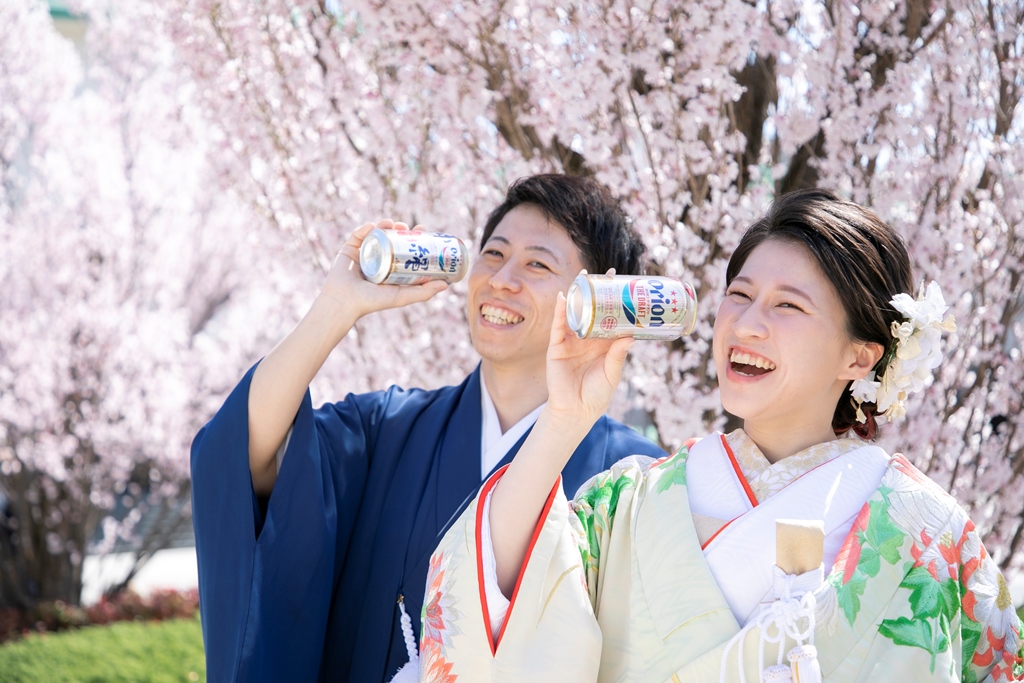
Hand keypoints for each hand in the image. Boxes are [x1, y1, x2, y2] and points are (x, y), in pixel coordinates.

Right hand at [316, 219, 448, 323]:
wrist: (344, 302)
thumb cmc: (372, 302)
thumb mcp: (401, 297)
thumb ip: (423, 292)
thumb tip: (447, 285)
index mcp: (389, 267)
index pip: (404, 248)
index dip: (414, 238)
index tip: (423, 230)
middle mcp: (377, 258)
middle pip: (391, 238)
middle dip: (400, 229)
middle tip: (408, 226)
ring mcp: (362, 252)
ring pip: (375, 233)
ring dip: (384, 224)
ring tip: (392, 224)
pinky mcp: (348, 249)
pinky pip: (357, 235)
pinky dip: (364, 228)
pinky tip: (372, 226)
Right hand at [543, 283, 633, 429]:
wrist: (575, 411)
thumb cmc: (597, 394)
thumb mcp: (612, 373)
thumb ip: (618, 355)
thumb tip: (630, 336)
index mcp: (604, 343)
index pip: (611, 316)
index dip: (617, 300)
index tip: (626, 284)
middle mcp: (588, 338)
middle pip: (593, 309)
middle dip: (599, 291)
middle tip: (609, 273)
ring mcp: (571, 341)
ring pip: (575, 312)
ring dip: (578, 294)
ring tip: (584, 276)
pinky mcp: (557, 347)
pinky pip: (558, 325)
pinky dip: (560, 311)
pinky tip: (564, 296)